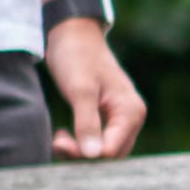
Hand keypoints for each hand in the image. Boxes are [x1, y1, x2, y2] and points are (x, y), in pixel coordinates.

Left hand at [44, 13, 146, 162]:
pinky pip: (101, 140)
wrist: (73, 34)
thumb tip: (93, 155)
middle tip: (57, 140)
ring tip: (59, 137)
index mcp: (130, 111)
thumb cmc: (77, 57)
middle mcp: (132, 117)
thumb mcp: (80, 91)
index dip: (85, 153)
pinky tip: (65, 134)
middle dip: (83, 154)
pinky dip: (82, 142)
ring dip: (81, 150)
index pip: (112, 150)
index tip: (58, 141)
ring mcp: (123, 117)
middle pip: (111, 154)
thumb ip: (87, 123)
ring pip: (105, 149)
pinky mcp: (110, 116)